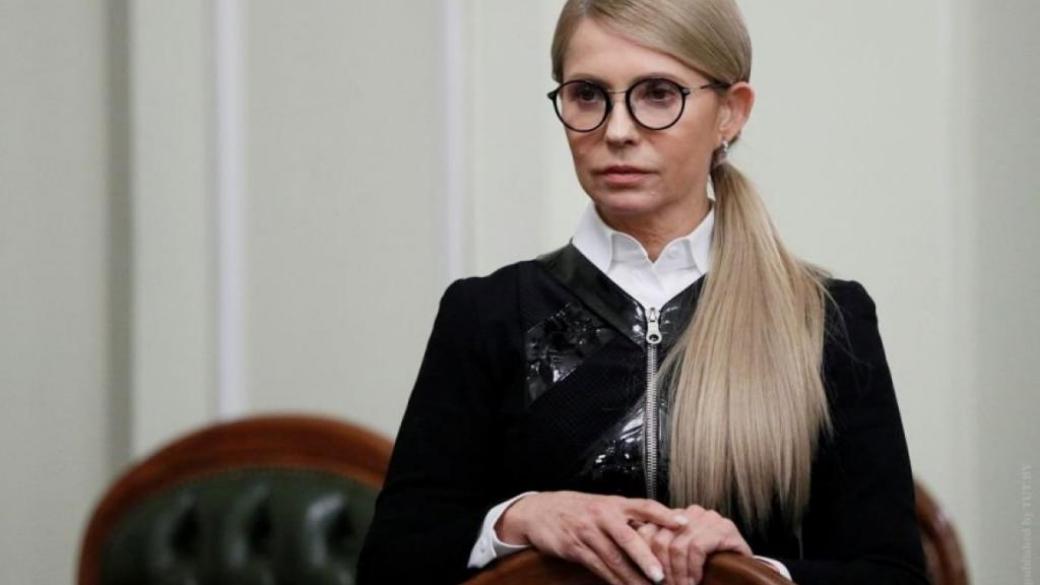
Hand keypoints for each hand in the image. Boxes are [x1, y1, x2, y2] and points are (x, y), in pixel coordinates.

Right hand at [496, 491, 689, 584]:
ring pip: (613, 558)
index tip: (684, 523)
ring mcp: (588, 532)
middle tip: (662, 576)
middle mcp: (602, 515)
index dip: (664, 514)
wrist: (539, 511)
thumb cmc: (578, 510)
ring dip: (632, 577)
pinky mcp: (574, 547)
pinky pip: (597, 567)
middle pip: (628, 537)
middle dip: (646, 558)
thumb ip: (628, 518)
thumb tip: (660, 530)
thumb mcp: (603, 506)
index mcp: (614, 503)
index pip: (644, 506)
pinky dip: (612, 580)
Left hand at [633, 505, 751, 584]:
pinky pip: (696, 548)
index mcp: (676, 517)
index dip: (644, 558)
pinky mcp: (724, 529)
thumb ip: (659, 553)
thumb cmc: (707, 568)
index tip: (649, 578)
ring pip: (676, 545)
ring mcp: (709, 518)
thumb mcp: (677, 559)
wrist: (743, 573)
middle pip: (659, 538)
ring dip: (676, 573)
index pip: (647, 530)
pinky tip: (694, 581)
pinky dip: (692, 569)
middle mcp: (691, 513)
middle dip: (661, 569)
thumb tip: (634, 561)